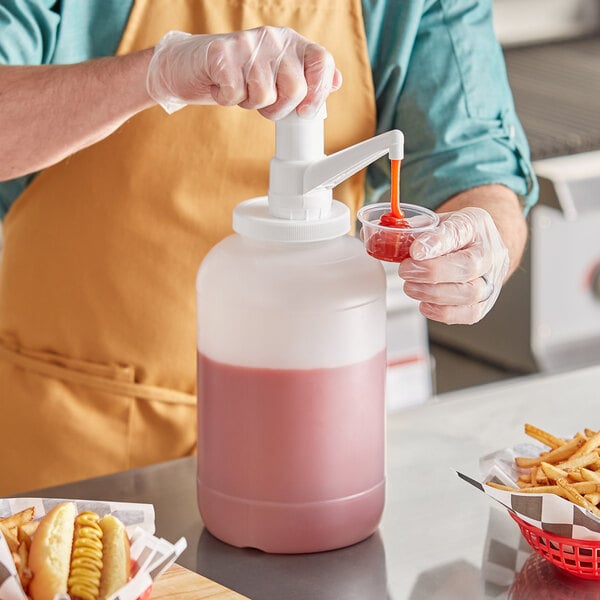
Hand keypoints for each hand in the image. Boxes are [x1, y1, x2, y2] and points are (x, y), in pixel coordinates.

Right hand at [146, 26, 341, 117]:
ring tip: (239, 89)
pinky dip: (226, 99)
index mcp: (292, 43)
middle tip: (261, 101)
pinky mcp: (222, 53)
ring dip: (249, 103)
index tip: (305, 111)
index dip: (319, 91)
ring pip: (265, 95)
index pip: (322, 62)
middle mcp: (274, 38)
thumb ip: (305, 78)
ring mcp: (248, 43)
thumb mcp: (276, 75)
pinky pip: (236, 95)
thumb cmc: (238, 75)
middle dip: (278, 108)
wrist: (191, 66)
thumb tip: (336, 81)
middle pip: (295, 88)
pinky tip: (222, 86)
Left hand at [398, 207, 509, 324]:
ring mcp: (491, 279)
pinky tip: (424, 303)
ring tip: (410, 287)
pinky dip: (443, 312)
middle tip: (406, 271)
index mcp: (474, 224)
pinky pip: (469, 314)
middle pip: (469, 266)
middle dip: (431, 272)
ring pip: (470, 293)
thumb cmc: (453, 235)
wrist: (478, 245)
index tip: (415, 251)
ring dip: (433, 293)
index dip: (437, 242)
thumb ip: (412, 230)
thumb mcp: (434, 222)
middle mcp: (489, 252)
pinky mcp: (485, 303)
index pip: (460, 231)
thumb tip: (380, 238)